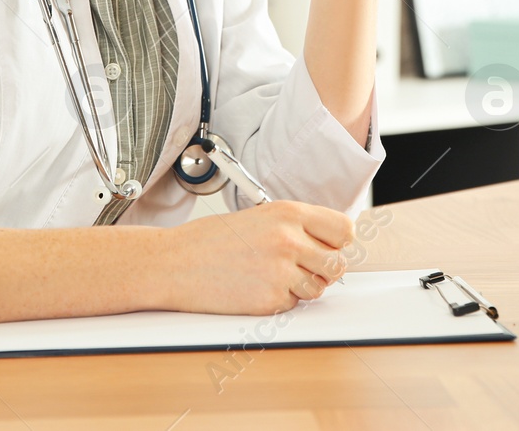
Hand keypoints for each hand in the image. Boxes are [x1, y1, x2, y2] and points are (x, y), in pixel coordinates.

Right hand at [158, 200, 354, 314]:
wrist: (174, 263)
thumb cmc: (211, 239)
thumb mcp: (259, 216)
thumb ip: (295, 226)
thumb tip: (329, 242)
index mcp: (288, 213)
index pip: (344, 229)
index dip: (339, 241)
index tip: (330, 246)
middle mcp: (289, 240)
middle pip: (339, 263)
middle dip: (324, 268)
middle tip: (303, 266)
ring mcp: (280, 272)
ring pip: (319, 288)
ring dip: (303, 286)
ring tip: (272, 275)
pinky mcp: (270, 300)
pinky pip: (293, 304)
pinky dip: (279, 300)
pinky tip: (255, 287)